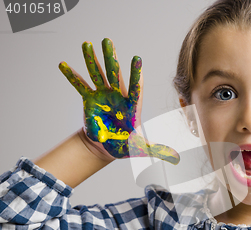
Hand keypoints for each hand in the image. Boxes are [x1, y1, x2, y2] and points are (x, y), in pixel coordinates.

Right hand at [59, 38, 179, 163]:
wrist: (108, 146)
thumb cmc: (126, 145)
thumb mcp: (142, 148)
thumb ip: (158, 150)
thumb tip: (177, 158)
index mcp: (131, 105)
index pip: (135, 87)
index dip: (136, 74)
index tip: (137, 59)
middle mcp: (117, 96)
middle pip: (114, 74)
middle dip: (111, 57)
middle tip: (108, 41)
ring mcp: (103, 95)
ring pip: (97, 74)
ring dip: (91, 59)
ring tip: (86, 44)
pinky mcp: (89, 99)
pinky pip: (80, 85)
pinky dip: (72, 75)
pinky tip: (63, 64)